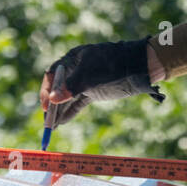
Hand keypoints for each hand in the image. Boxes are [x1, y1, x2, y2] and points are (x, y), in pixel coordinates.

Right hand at [39, 38, 165, 129]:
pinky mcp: (94, 90)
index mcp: (73, 58)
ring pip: (68, 96)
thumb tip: (53, 100)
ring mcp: (85, 80)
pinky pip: (78, 102)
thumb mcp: (92, 76)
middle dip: (52, 104)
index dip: (46, 90)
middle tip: (47, 121)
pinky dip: (71, 111)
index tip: (46, 105)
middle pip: (58, 87)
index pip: (53, 74)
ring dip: (60, 110)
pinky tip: (63, 122)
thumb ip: (72, 87)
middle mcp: (76, 69)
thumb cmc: (114, 66)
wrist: (140, 67)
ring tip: (52, 127)